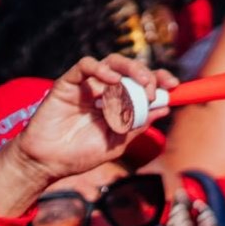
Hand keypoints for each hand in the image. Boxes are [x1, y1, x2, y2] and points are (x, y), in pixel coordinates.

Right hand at [6, 55, 175, 184]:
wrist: (49, 163)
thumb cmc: (81, 154)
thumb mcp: (118, 141)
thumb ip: (139, 123)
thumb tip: (165, 107)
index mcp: (119, 104)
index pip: (142, 84)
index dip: (159, 80)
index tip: (174, 85)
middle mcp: (105, 91)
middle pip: (130, 69)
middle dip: (147, 74)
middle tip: (153, 89)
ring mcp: (86, 86)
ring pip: (111, 62)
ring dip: (130, 68)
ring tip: (139, 84)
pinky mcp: (67, 84)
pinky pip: (84, 66)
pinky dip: (100, 68)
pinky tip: (112, 81)